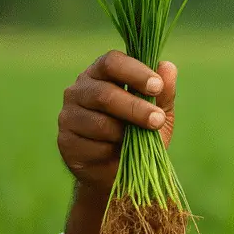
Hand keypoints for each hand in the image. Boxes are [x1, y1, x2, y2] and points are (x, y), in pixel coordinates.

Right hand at [57, 50, 177, 193]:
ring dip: (126, 133)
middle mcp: (79, 91)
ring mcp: (69, 116)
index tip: (157, 86)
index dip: (135, 72)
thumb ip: (163, 93)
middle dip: (136, 107)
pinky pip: (93, 146)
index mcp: (102, 75)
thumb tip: (168, 66)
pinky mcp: (66, 142)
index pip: (111, 62)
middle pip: (104, 94)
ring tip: (143, 139)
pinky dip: (113, 151)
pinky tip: (120, 153)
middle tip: (159, 119)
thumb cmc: (141, 133)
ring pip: (99, 123)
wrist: (122, 170)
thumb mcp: (160, 112)